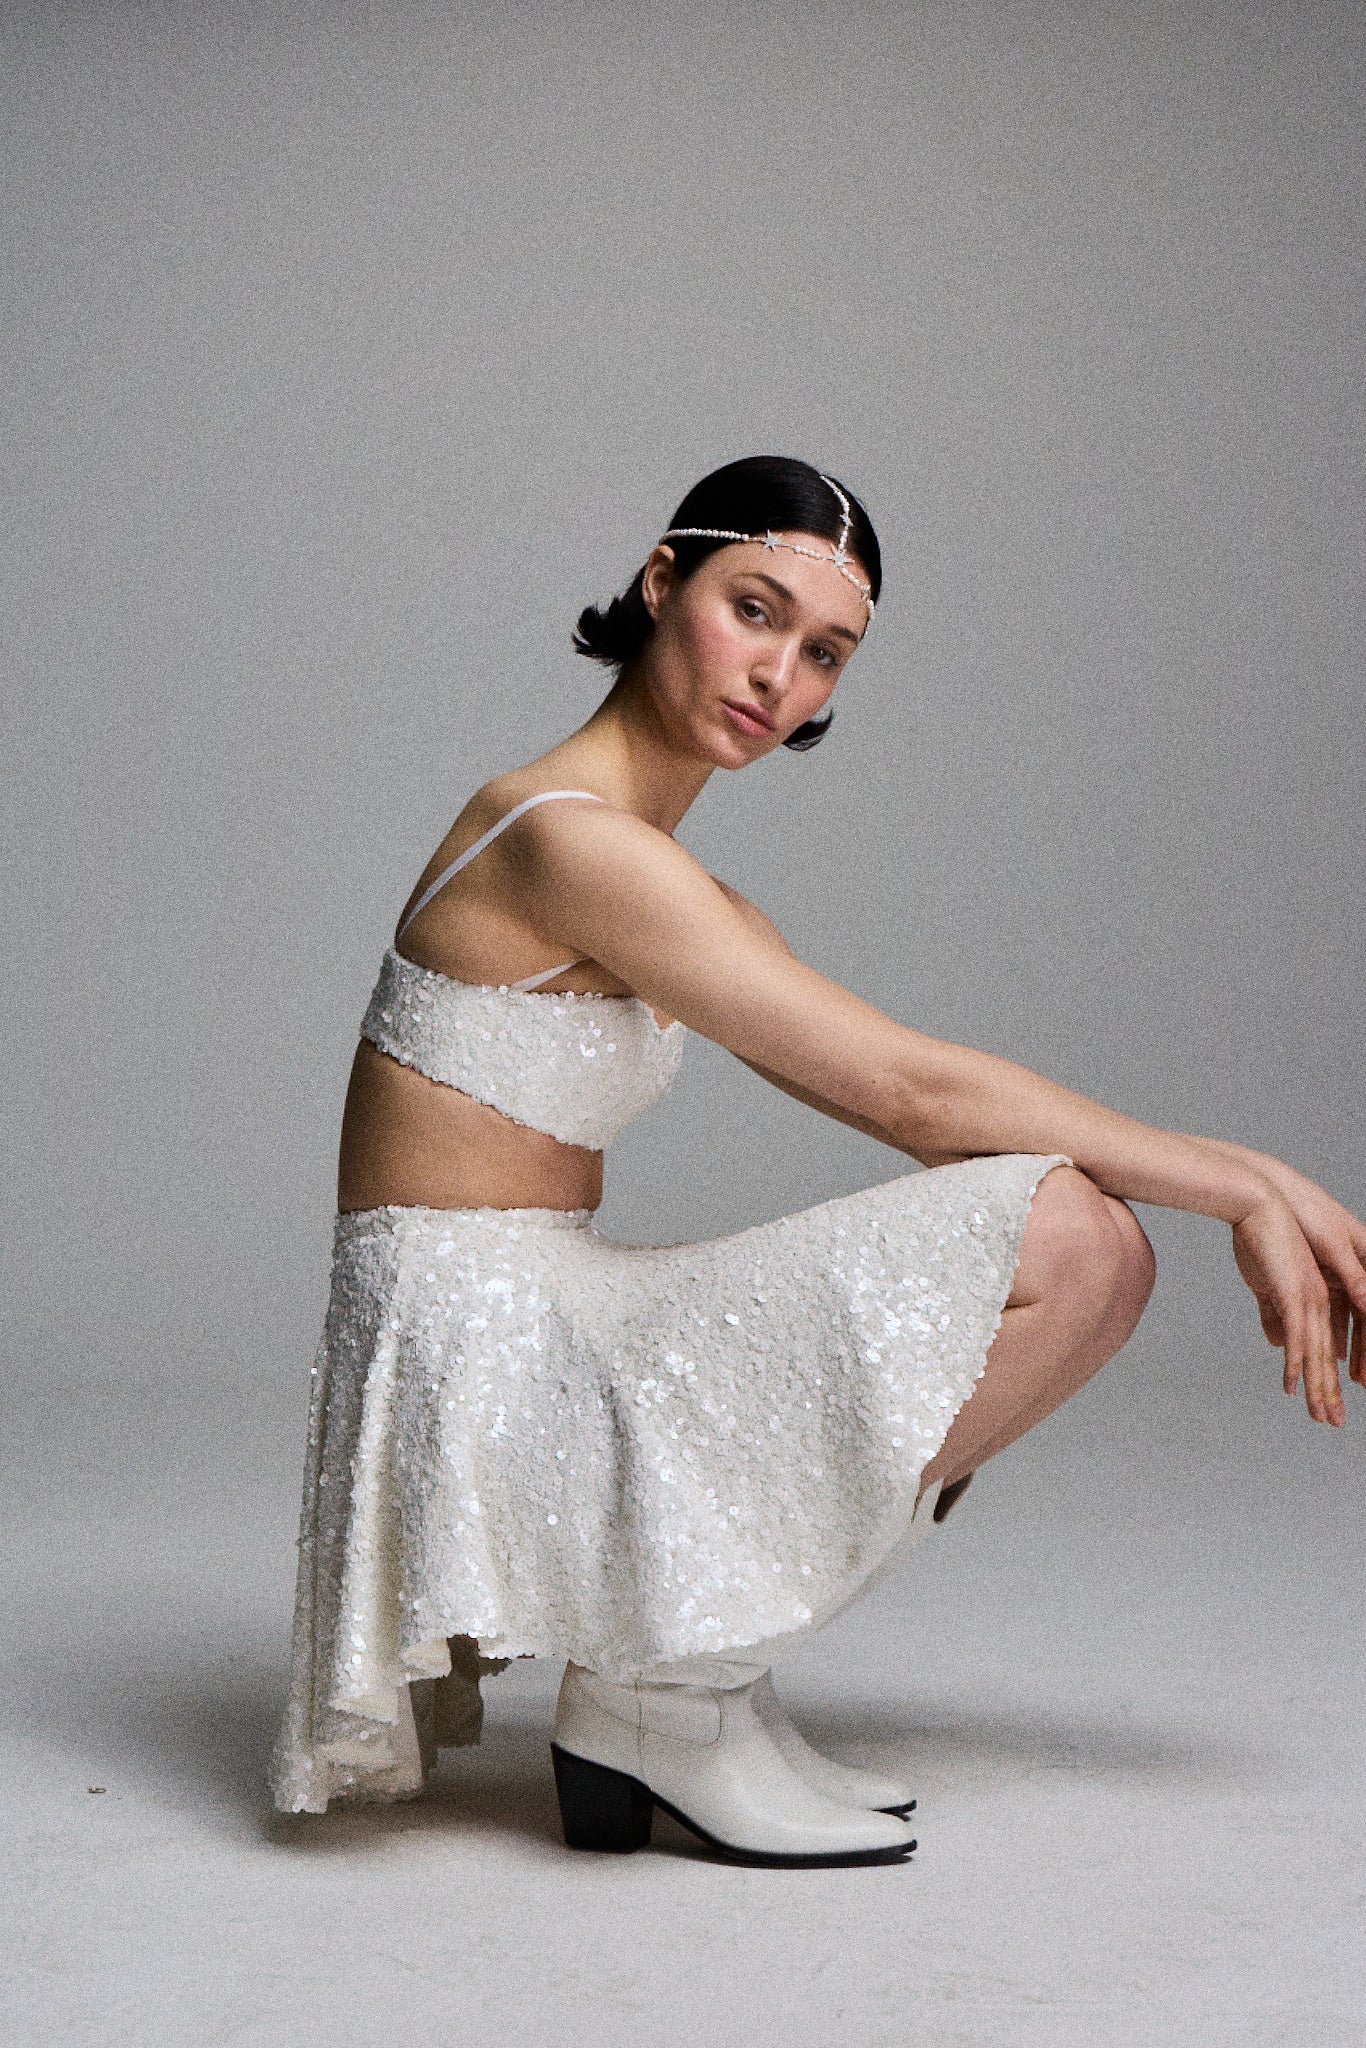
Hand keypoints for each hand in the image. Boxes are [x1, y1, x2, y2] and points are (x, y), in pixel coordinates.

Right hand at [1231, 1193, 1361, 1424]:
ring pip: (1319, 1352)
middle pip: (1329, 1355)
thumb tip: (1277, 1343)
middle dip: (1330, 1392)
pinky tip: (1291, 1385)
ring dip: (1320, 1387)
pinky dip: (1296, 1364)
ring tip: (1323, 1416)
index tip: (1328, 1402)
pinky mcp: (1296, 1292)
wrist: (1256, 1202)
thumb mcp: (1266, 1283)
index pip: (1327, 1345)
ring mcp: (1311, 1297)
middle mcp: (1321, 1300)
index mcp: (1317, 1296)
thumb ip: (1273, 1314)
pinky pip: (1298, 1336)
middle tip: (1333, 1423)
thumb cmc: (1258, 1237)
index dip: (1327, 1376)